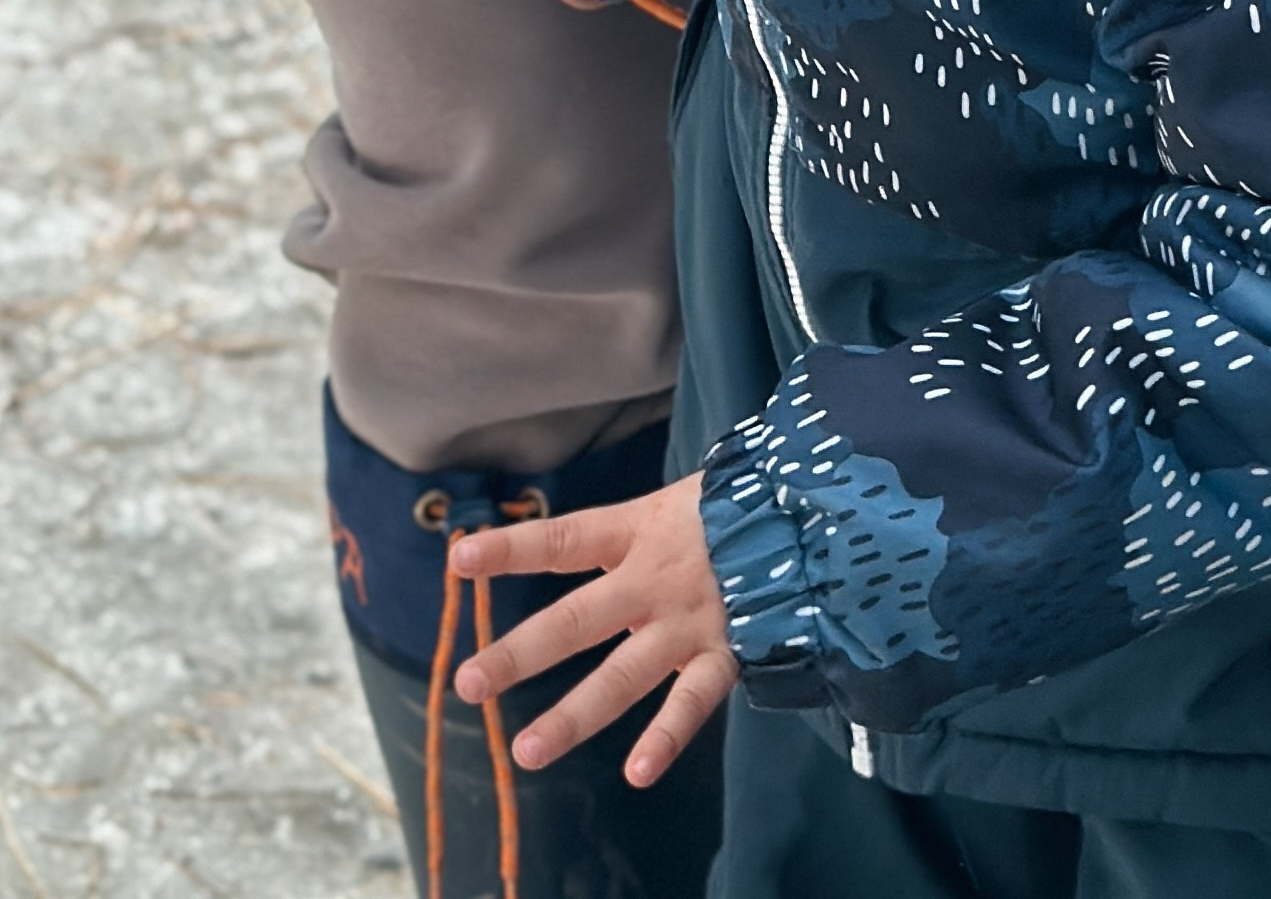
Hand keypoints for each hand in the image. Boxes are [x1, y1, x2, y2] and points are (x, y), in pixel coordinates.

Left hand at [451, 479, 732, 785]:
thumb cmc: (737, 505)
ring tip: (526, 752)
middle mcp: (654, 579)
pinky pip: (692, 701)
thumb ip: (635, 528)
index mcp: (640, 530)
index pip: (563, 538)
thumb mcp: (682, 497)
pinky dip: (667, 737)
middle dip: (520, 654)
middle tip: (468, 684)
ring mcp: (688, 621)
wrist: (812, 510)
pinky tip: (638, 772)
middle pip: (576, 619)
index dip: (512, 548)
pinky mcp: (726, 652)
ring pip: (622, 675)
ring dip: (574, 715)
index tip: (458, 560)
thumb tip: (583, 540)